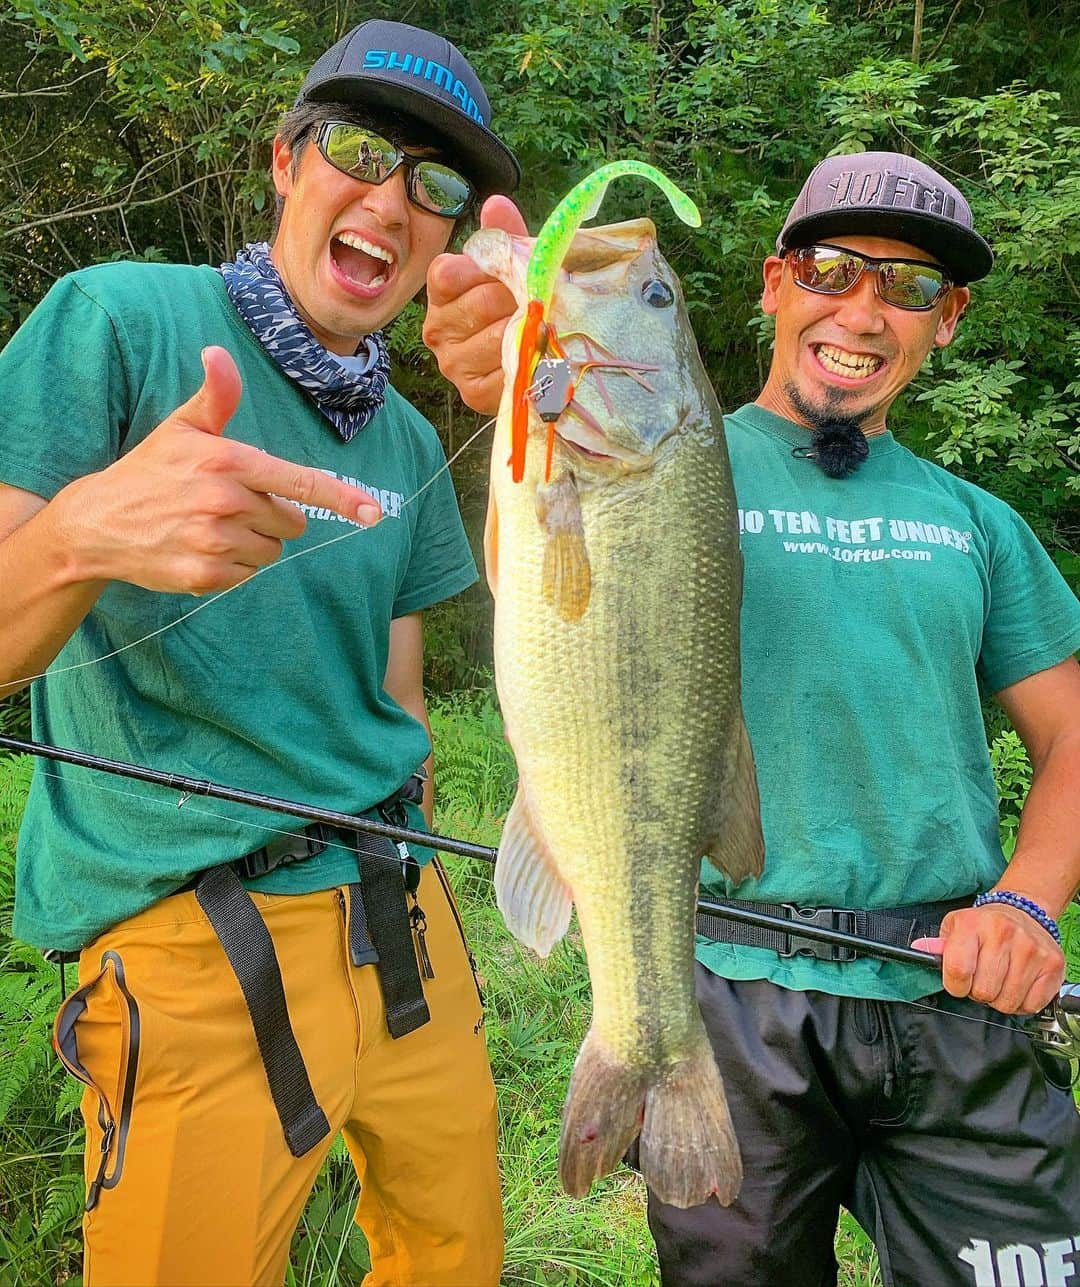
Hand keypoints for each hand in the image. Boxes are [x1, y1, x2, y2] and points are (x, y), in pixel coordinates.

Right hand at [57, 346, 382, 594]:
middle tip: (229, 505)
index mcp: (228, 461)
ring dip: (254, 543)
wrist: (97, 524)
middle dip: (271, 516)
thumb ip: (216, 397)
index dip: (341, 498)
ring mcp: (214, 542)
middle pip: (292, 521)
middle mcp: (224, 502)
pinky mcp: (205, 576)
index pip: (299, 482)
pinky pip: (248, 575)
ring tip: (212, 527)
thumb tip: (218, 352)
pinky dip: (233, 567)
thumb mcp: (182, 428)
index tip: (372, 513)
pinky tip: (201, 549)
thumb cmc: (150, 470)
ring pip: (272, 551)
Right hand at [424, 195, 527, 414]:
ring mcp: (452, 364)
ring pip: (495, 339)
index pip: (446, 273)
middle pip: (478, 305)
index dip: (481, 269)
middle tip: (540, 299)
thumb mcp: (511, 267)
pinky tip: (539, 354)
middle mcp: (437, 328)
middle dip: (516, 299)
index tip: (509, 271)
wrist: (526, 357)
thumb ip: (504, 237)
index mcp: (441, 290)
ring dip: (526, 331)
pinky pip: (504, 371)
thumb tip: (497, 205)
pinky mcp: (472, 393)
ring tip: (544, 325)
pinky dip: (528, 361)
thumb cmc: (514, 304)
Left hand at [913, 902, 1064, 1014]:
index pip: (957, 969)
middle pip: (983, 991)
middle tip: (982, 978)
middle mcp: (1003, 933)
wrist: (1022, 911)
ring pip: (1007, 1002)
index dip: (954, 985)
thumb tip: (919, 951)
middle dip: (978, 992)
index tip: (957, 982)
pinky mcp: (1051, 965)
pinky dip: (1021, 1003)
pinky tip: (1017, 985)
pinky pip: (1031, 1005)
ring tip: (999, 979)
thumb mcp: (954, 927)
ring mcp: (1030, 949)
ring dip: (1000, 998)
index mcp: (972, 924)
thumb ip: (937, 945)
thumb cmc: (983, 925)